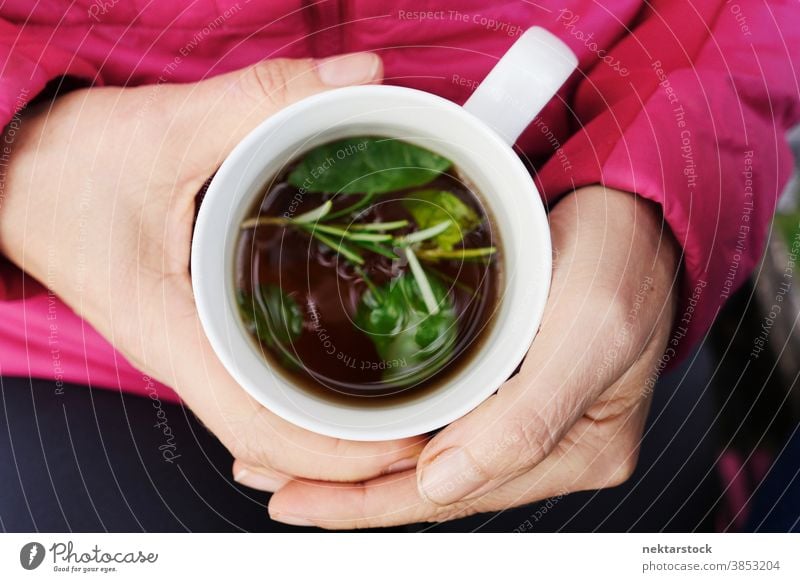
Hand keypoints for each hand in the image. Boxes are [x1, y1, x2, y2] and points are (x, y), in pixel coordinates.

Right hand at [0, 53, 425, 483]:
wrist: (15, 178)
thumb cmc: (64, 169)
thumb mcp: (167, 126)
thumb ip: (264, 97)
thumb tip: (358, 80)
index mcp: (173, 332)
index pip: (260, 427)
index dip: (335, 453)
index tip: (400, 446)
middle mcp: (184, 355)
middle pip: (275, 443)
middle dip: (352, 453)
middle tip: (427, 432)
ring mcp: (191, 348)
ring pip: (266, 423)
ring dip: (332, 436)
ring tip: (403, 421)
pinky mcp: (196, 330)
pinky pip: (256, 388)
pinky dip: (304, 405)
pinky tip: (345, 390)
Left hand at [266, 186, 679, 526]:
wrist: (633, 211)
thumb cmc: (622, 259)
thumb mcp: (589, 334)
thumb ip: (525, 422)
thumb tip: (441, 485)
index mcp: (578, 450)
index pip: (456, 496)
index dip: (373, 505)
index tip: (302, 500)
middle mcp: (549, 444)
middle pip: (436, 486)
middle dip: (354, 494)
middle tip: (278, 488)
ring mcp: (529, 416)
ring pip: (431, 460)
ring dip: (364, 468)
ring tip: (293, 468)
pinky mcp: (510, 384)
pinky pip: (441, 423)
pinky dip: (390, 432)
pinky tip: (350, 430)